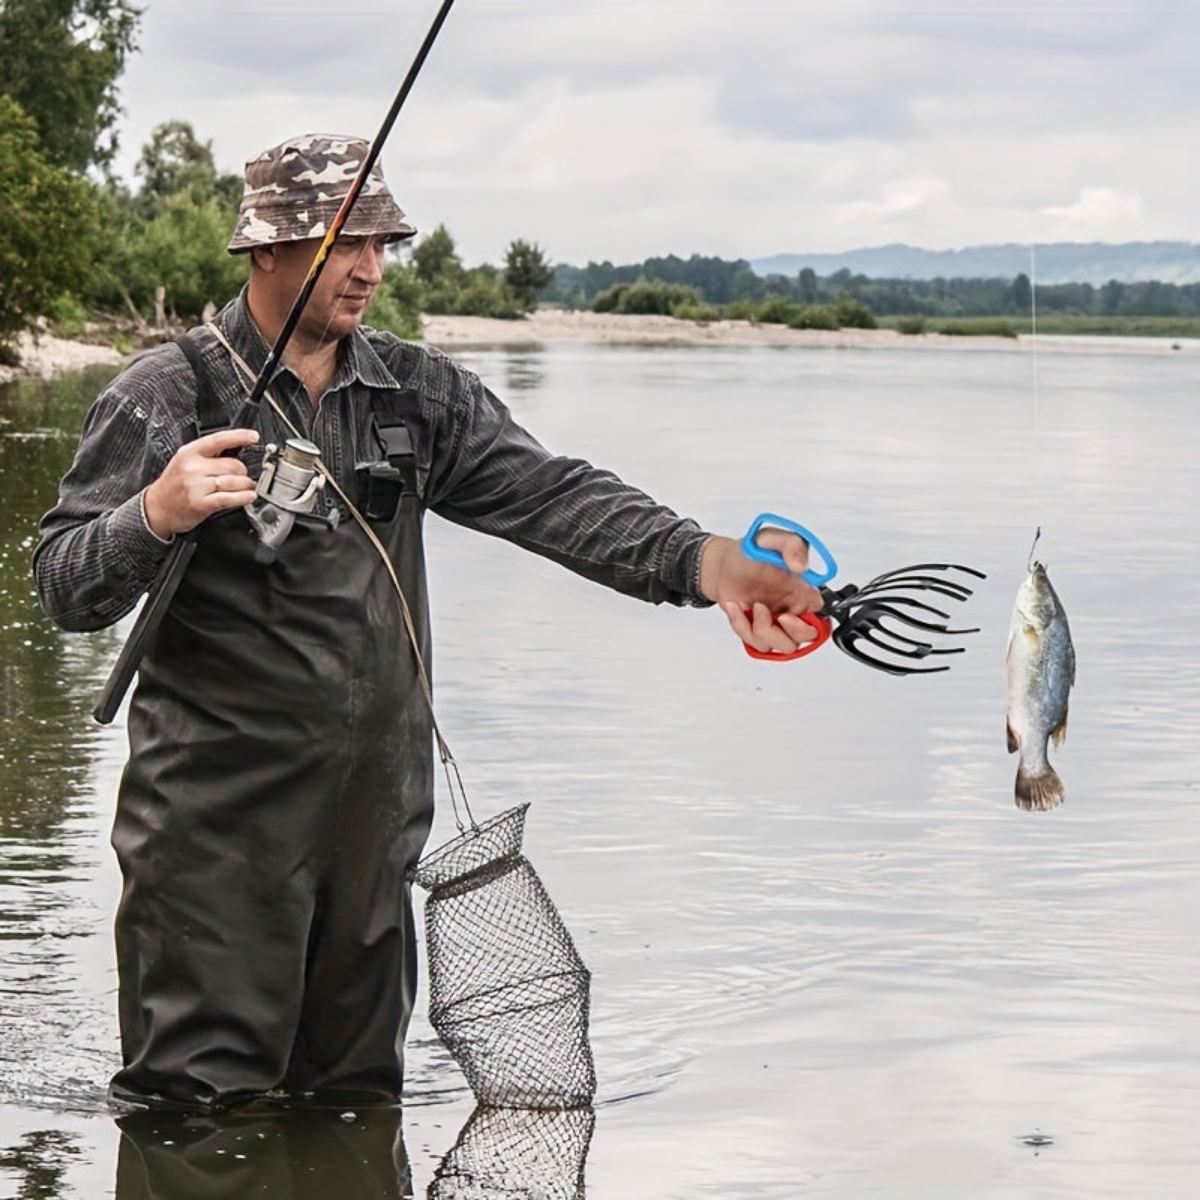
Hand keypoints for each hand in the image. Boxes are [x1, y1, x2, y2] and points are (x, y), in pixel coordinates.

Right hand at [143, 428, 260, 537]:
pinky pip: (229, 498)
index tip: (254, 437)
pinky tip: (249, 496)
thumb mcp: (184, 462)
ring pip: (234, 481)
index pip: (219, 440)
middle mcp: (193, 467)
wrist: (156, 509)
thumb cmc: (173, 485)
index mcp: (189, 453)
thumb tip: (236, 451)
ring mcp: (196, 486)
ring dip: (246, 485)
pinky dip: (243, 497)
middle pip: (233, 464)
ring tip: (248, 488)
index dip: (240, 436)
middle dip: (243, 472)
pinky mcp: (201, 503)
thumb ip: (207, 456)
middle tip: (245, 477)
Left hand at [698, 532, 824, 655]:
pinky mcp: (755, 629)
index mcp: (804, 592)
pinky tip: (736, 607)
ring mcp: (774, 622)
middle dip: (793, 633)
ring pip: (780, 646)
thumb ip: (792, 545)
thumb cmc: (751, 552)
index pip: (823, 618)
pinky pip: (754, 642)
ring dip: (764, 630)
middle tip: (778, 616)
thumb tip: (802, 565)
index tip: (794, 614)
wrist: (722, 564)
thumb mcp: (771, 539)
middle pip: (807, 639)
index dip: (814, 623)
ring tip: (754, 607)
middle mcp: (792, 610)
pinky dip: (741, 626)